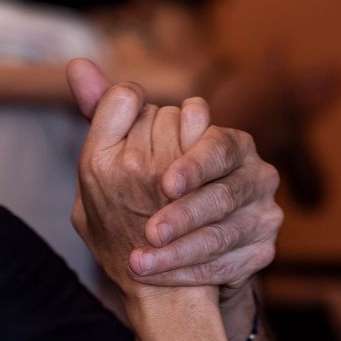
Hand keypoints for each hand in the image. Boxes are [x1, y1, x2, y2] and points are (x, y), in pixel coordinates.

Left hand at [68, 59, 281, 299]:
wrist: (178, 245)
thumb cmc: (150, 185)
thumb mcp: (127, 148)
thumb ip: (108, 109)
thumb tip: (76, 66)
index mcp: (228, 142)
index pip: (217, 144)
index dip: (192, 164)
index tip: (164, 183)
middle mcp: (255, 174)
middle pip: (225, 192)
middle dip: (185, 214)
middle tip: (150, 232)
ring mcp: (264, 215)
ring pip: (226, 233)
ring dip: (183, 249)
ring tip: (142, 261)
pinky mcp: (263, 252)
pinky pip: (230, 265)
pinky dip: (190, 273)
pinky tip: (157, 275)